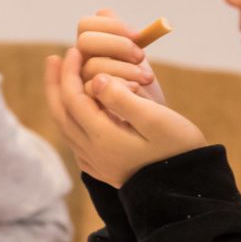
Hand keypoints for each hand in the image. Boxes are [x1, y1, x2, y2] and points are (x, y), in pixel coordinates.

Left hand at [44, 47, 206, 187]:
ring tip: (61, 79)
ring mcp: (96, 163)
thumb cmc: (179, 150)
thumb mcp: (156, 120)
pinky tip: (77, 110)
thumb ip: (123, 99)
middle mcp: (92, 152)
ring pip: (66, 127)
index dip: (70, 72)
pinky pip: (75, 141)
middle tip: (54, 59)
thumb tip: (95, 79)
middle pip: (61, 113)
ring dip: (60, 100)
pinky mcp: (103, 169)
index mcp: (103, 138)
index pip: (73, 98)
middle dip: (55, 84)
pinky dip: (70, 119)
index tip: (74, 49)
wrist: (186, 191)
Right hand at [75, 8, 163, 104]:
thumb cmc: (144, 88)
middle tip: (140, 56)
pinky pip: (93, 91)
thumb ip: (126, 38)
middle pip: (85, 41)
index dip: (111, 26)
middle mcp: (81, 64)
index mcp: (91, 48)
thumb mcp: (137, 60)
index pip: (87, 24)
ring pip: (92, 65)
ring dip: (121, 67)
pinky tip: (135, 91)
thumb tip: (123, 16)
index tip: (138, 36)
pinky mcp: (87, 105)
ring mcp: (81, 83)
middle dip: (116, 45)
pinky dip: (118, 87)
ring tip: (145, 79)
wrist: (153, 119)